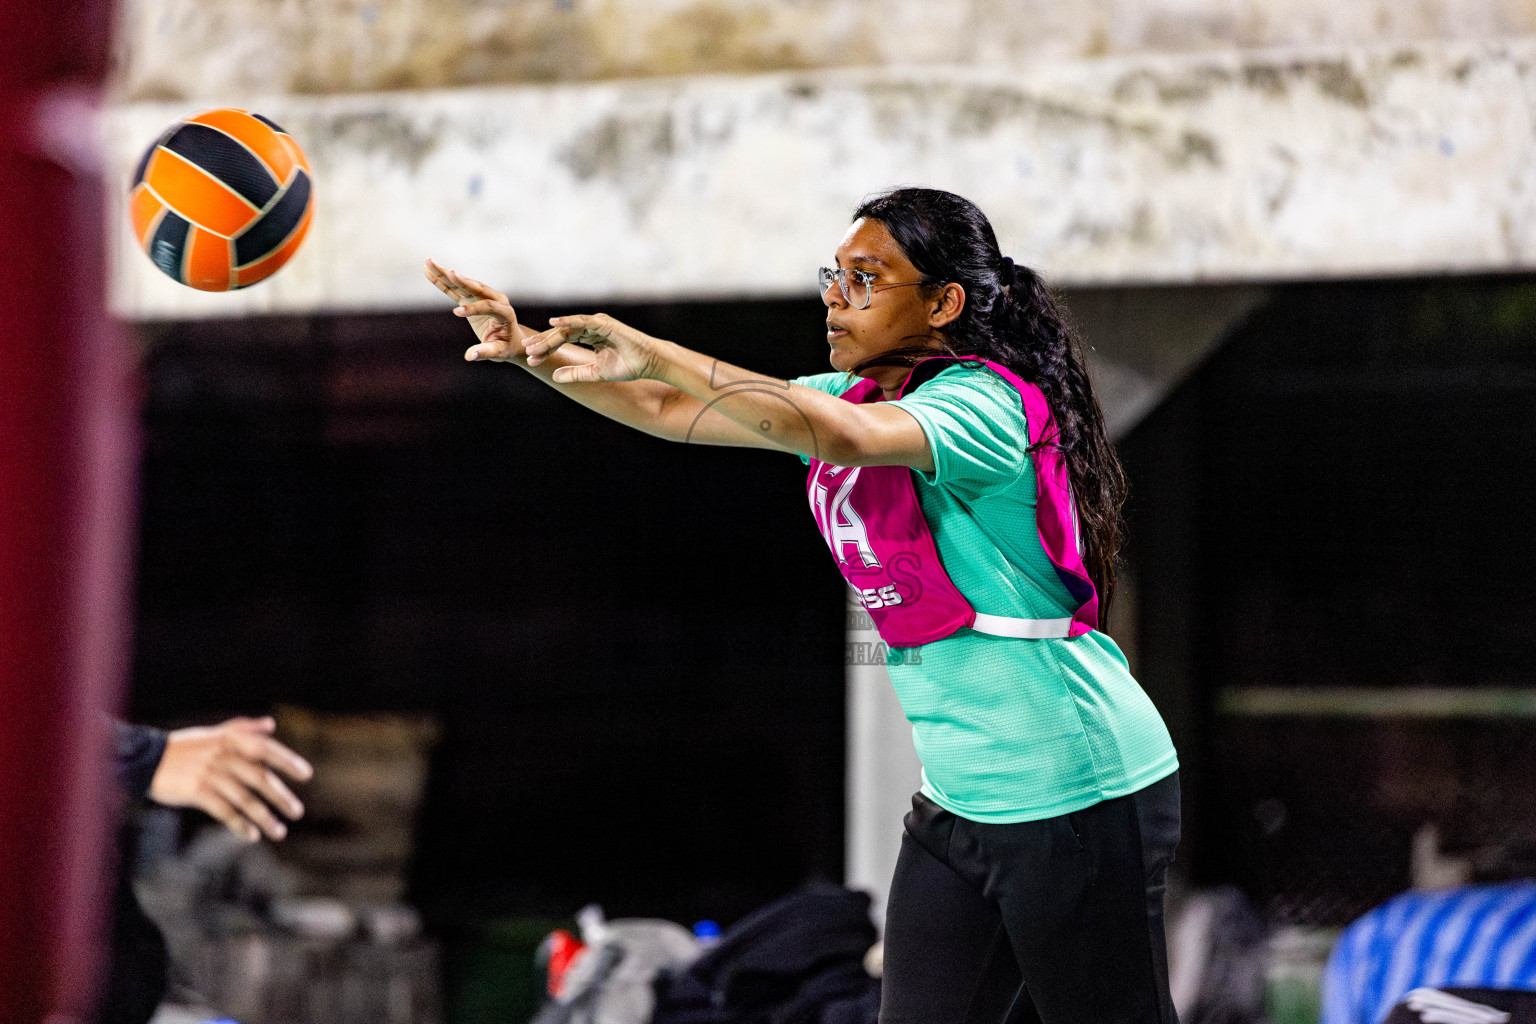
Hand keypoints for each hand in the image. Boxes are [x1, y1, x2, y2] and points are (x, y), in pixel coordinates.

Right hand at [148, 716, 313, 842]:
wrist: (146, 759)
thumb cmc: (183, 747)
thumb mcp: (213, 733)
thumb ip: (243, 728)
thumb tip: (271, 724)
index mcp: (230, 740)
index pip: (266, 749)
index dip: (287, 761)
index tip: (306, 774)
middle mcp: (223, 756)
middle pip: (259, 778)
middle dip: (281, 796)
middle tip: (297, 812)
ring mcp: (210, 774)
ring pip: (245, 799)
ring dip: (264, 817)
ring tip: (279, 832)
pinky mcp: (196, 791)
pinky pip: (224, 811)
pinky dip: (240, 824)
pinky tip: (251, 835)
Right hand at [423, 257, 530, 360]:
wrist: (510, 339)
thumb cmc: (505, 347)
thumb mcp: (499, 352)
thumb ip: (486, 352)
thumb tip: (469, 356)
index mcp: (505, 312)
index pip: (488, 306)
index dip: (473, 309)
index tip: (457, 313)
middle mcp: (495, 299)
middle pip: (475, 287)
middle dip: (460, 280)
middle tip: (448, 272)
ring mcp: (483, 296)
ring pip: (462, 284)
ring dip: (445, 273)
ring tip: (430, 262)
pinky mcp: (471, 298)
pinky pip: (455, 289)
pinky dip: (442, 281)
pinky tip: (429, 271)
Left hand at [527, 314, 662, 383]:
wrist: (649, 363)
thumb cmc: (628, 366)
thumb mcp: (596, 373)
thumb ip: (575, 373)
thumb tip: (554, 376)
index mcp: (589, 337)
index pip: (562, 341)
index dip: (546, 350)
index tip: (532, 360)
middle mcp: (590, 328)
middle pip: (561, 333)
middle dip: (543, 343)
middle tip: (527, 350)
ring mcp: (597, 324)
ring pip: (568, 328)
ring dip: (551, 336)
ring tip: (535, 345)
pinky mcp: (604, 323)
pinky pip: (583, 321)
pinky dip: (568, 321)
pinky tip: (554, 322)